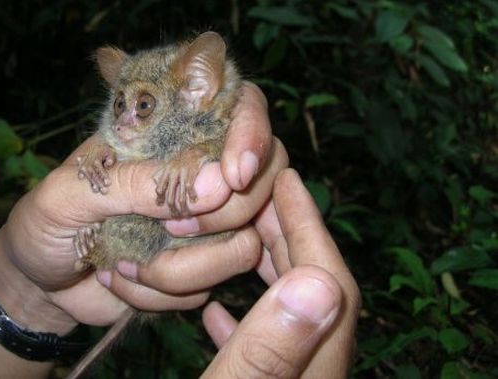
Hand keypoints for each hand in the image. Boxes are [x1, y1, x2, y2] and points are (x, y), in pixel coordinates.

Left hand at [0, 82, 285, 333]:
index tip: (236, 175)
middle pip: (266, 177)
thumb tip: (216, 185)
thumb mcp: (70, 194)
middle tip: (169, 229)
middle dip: (225, 214)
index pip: (239, 106)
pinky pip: (213, 285)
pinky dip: (164, 293)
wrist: (37, 285)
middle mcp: (195, 172)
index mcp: (166, 133)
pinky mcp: (198, 267)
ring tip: (124, 263)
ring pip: (245, 243)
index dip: (252, 133)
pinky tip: (123, 279)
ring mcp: (203, 222)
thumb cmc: (43, 224)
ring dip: (183, 267)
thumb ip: (135, 183)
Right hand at [201, 169, 359, 377]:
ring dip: (269, 269)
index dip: (307, 226)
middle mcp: (315, 372)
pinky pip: (269, 345)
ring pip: (293, 314)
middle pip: (313, 290)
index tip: (287, 180)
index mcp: (315, 369)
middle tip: (259, 193)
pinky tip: (214, 311)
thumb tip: (317, 282)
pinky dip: (247, 318)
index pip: (325, 282)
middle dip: (288, 235)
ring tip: (240, 236)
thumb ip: (271, 347)